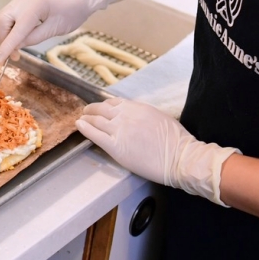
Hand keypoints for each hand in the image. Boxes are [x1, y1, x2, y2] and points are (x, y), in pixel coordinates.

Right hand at [0, 0, 131, 62]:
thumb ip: (33, 38)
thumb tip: (16, 46)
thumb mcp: (55, 29)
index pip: (16, 30)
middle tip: (14, 54)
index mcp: (36, 5)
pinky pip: (12, 12)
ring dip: (7, 32)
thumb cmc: (74, 12)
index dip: (6, 47)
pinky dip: (12, 25)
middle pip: (3, 19)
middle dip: (4, 38)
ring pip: (5, 15)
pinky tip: (20, 34)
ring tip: (16, 46)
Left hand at [76, 98, 238, 205]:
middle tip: (86, 112)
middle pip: (102, 109)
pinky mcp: (115, 146)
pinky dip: (85, 128)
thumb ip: (144, 115)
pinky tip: (79, 126)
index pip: (114, 103)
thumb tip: (138, 118)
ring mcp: (119, 130)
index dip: (105, 106)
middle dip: (92, 110)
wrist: (179, 156)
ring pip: (96, 120)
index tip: (101, 109)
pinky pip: (94, 134)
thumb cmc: (176, 140)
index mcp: (138, 107)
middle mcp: (126, 115)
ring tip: (81, 119)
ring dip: (86, 118)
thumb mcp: (160, 118)